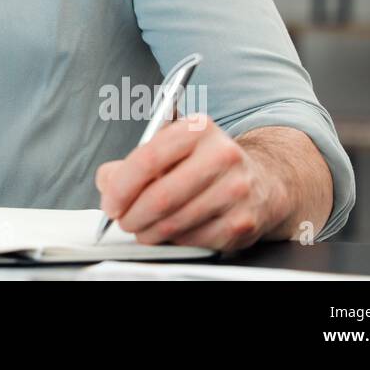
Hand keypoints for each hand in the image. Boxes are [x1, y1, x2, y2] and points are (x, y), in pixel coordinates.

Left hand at [94, 115, 291, 252]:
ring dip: (149, 232)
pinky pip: (193, 240)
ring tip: (142, 227)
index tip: (110, 202)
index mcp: (198, 129)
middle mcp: (222, 155)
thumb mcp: (169, 148)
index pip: (148, 159)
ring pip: (174, 223)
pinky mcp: (242, 222)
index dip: (121, 187)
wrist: (261, 181)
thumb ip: (131, 162)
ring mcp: (236, 190)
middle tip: (122, 220)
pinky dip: (174, 241)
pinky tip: (172, 231)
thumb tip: (108, 181)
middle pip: (160, 197)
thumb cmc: (203, 163)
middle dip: (132, 215)